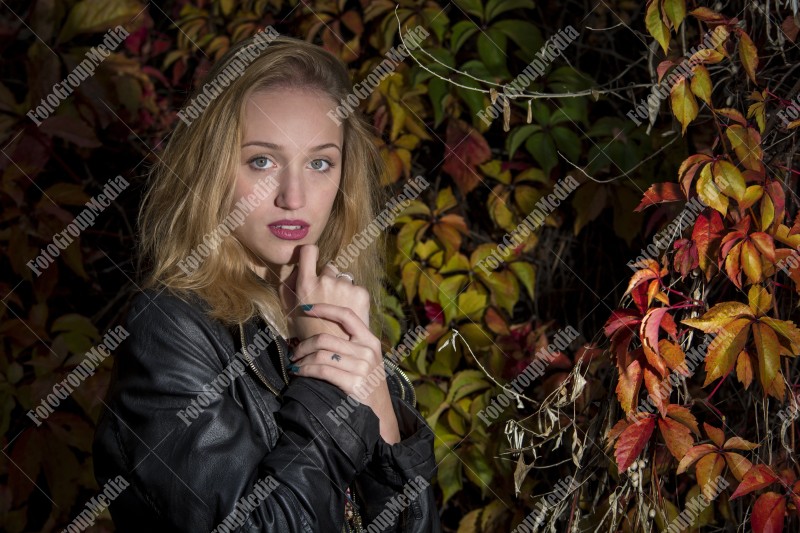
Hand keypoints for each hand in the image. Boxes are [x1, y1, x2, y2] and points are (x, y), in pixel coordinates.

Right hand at [280, 244, 369, 340]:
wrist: (335, 352)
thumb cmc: (308, 333)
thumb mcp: (289, 310)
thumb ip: (288, 286)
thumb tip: (296, 266)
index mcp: (305, 285)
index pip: (308, 251)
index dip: (309, 252)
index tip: (310, 257)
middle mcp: (325, 281)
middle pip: (329, 268)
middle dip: (328, 279)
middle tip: (327, 300)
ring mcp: (345, 286)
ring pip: (343, 278)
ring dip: (342, 288)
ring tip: (339, 309)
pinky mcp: (361, 293)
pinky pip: (355, 287)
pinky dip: (353, 297)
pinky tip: (349, 312)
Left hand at [289, 303, 399, 443]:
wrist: (380, 416)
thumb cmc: (368, 387)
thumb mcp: (367, 361)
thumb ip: (351, 346)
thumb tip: (318, 337)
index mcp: (370, 341)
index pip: (347, 315)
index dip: (324, 309)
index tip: (305, 308)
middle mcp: (367, 351)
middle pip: (325, 338)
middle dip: (303, 345)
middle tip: (294, 352)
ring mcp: (362, 367)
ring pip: (320, 354)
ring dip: (302, 359)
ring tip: (295, 365)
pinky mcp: (354, 382)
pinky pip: (321, 370)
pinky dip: (305, 370)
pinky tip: (299, 373)